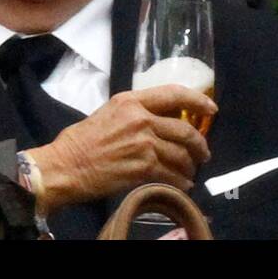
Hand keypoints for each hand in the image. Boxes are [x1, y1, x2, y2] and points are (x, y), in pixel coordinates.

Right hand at [26, 84, 215, 210]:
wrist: (66, 166)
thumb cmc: (82, 140)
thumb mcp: (110, 112)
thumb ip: (136, 112)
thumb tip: (160, 119)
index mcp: (132, 100)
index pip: (174, 94)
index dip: (198, 101)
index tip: (211, 108)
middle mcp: (141, 118)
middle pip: (184, 128)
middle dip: (199, 143)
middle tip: (204, 153)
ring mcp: (144, 143)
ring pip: (181, 153)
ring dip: (190, 165)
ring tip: (191, 171)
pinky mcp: (143, 167)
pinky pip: (172, 173)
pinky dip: (181, 181)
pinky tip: (182, 184)